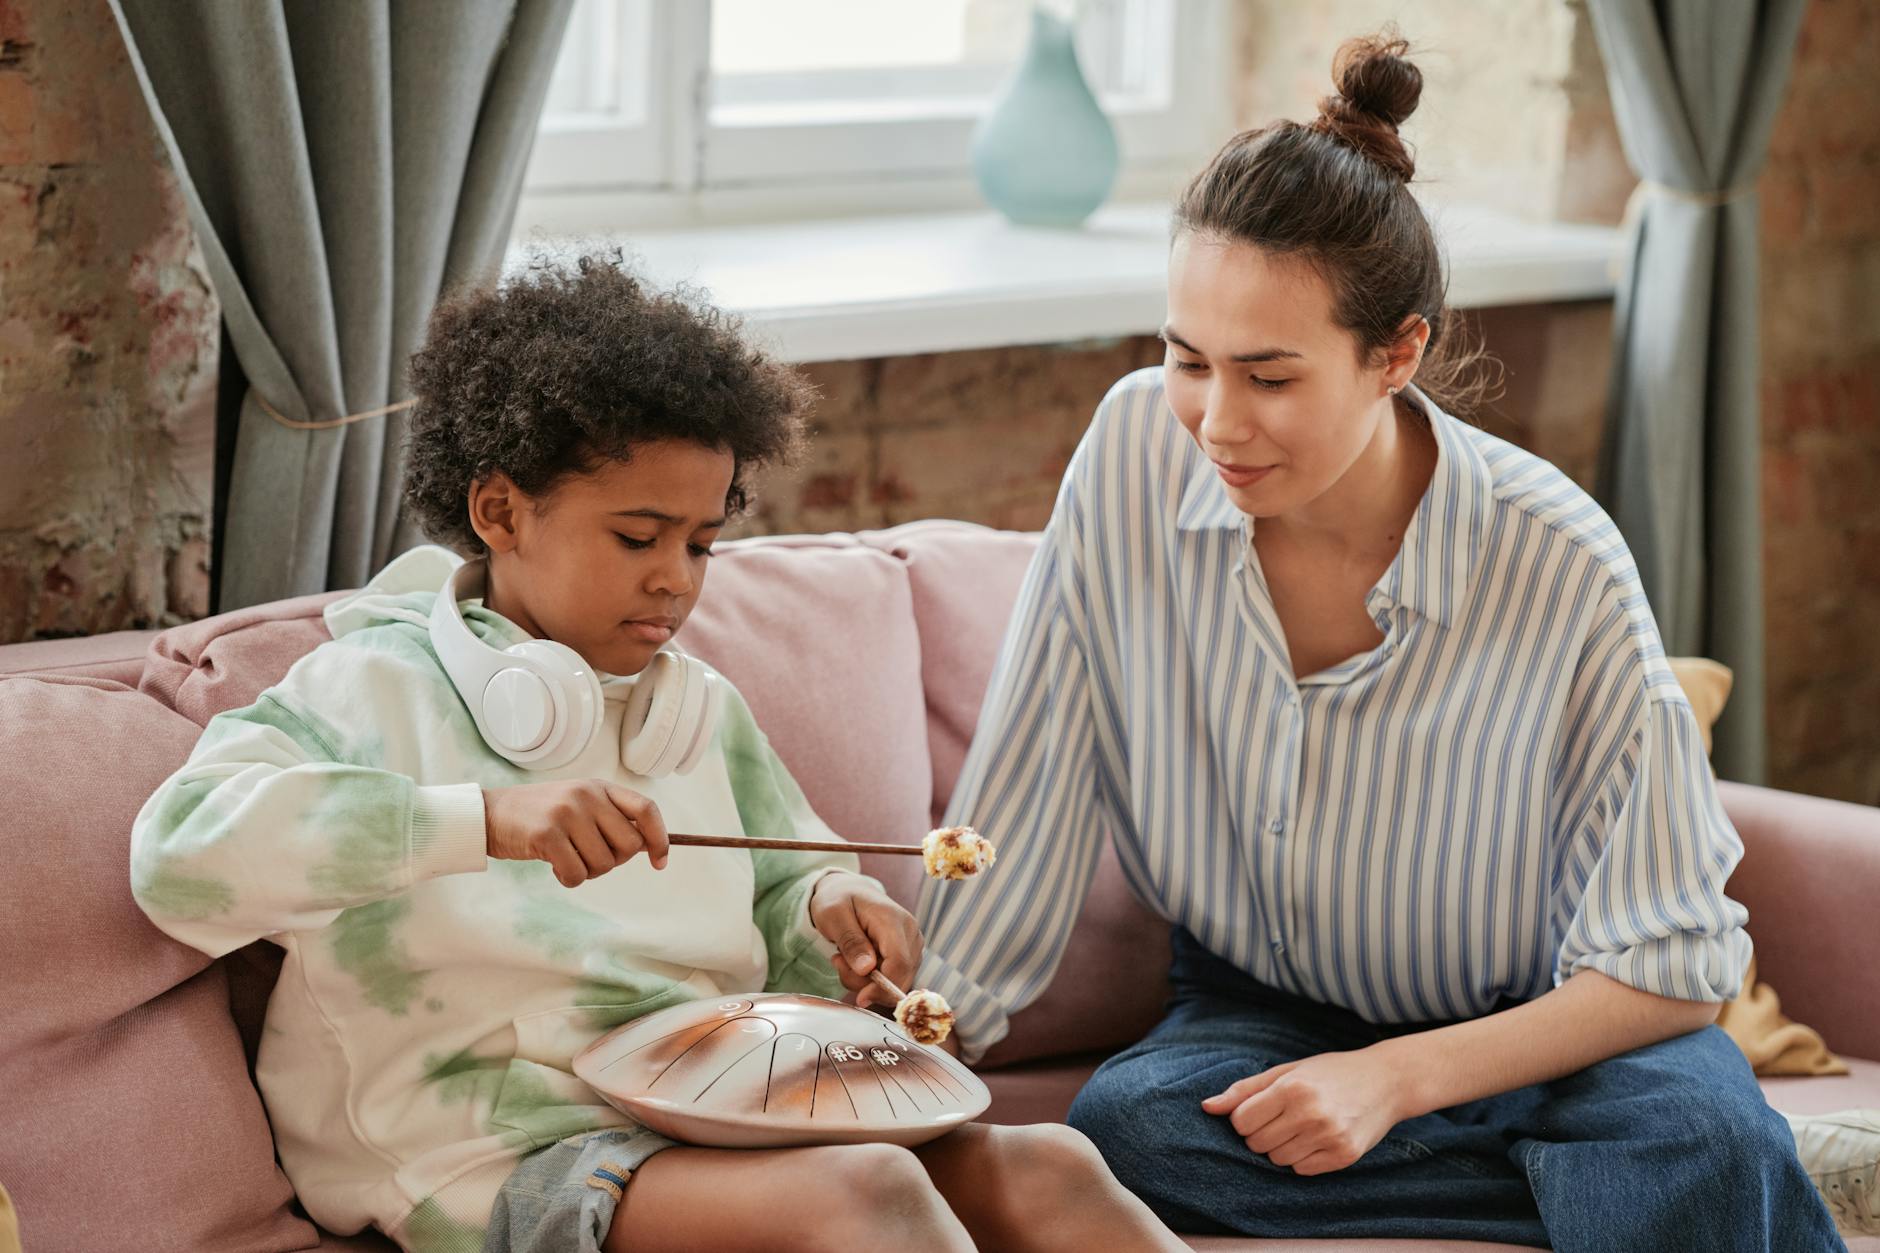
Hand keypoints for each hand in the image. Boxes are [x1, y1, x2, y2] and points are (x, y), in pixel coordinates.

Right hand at [481, 780, 669, 887]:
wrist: (490, 814)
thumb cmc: (539, 816)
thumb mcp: (578, 804)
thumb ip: (610, 818)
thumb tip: (647, 846)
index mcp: (600, 787)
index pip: (646, 810)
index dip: (660, 839)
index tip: (659, 862)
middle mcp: (587, 796)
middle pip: (629, 846)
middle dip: (614, 862)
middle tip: (588, 858)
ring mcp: (567, 813)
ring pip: (604, 864)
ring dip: (587, 872)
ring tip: (566, 858)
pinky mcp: (547, 834)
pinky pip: (576, 874)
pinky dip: (568, 879)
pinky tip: (553, 866)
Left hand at [808, 872, 920, 1009]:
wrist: (847, 890)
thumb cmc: (838, 899)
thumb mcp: (833, 915)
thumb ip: (851, 941)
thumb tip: (867, 969)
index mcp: (893, 920)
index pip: (900, 963)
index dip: (882, 987)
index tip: (860, 998)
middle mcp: (910, 932)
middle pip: (900, 977)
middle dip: (868, 984)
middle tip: (838, 962)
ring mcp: (912, 944)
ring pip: (896, 982)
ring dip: (865, 981)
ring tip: (843, 957)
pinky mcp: (908, 954)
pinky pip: (893, 979)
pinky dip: (871, 979)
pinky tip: (856, 961)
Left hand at [1200, 1047, 1410, 1174]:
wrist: (1386, 1081)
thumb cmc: (1330, 1072)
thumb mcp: (1287, 1071)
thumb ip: (1245, 1090)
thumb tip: (1207, 1107)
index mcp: (1292, 1088)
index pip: (1241, 1121)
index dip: (1245, 1118)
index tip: (1261, 1109)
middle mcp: (1310, 1114)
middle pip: (1256, 1143)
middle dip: (1261, 1133)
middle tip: (1283, 1117)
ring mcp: (1329, 1137)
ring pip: (1277, 1160)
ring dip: (1281, 1147)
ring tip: (1301, 1126)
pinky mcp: (1344, 1156)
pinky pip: (1301, 1170)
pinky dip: (1302, 1158)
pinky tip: (1317, 1138)